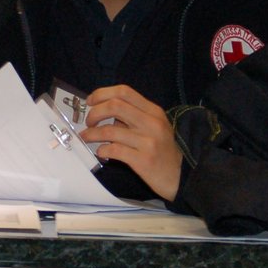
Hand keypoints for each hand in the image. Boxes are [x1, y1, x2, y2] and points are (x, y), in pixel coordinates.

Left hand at [80, 84, 183, 200]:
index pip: (124, 92)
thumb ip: (133, 117)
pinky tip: (101, 152)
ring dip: (92, 133)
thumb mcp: (154, 127)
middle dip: (95, 112)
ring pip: (110, 130)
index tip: (90, 102)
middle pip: (115, 106)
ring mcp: (148, 141)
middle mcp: (151, 123)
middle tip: (89, 122)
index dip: (102, 93)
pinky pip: (114, 150)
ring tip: (86, 137)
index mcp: (153, 111)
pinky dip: (102, 150)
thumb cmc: (163, 150)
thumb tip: (104, 111)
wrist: (181, 176)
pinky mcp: (143, 160)